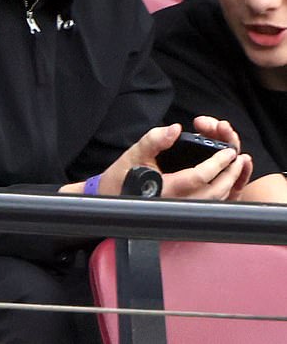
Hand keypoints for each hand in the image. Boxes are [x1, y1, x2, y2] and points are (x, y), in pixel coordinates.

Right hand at [60, 121, 251, 200]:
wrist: (108, 199)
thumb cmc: (120, 177)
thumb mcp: (134, 153)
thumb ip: (154, 139)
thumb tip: (175, 129)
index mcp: (166, 189)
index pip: (200, 176)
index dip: (217, 163)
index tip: (227, 151)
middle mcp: (176, 204)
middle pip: (214, 193)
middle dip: (229, 174)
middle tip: (237, 158)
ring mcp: (180, 212)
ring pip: (213, 203)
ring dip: (228, 185)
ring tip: (234, 168)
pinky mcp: (180, 215)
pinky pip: (206, 207)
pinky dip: (219, 195)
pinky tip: (221, 183)